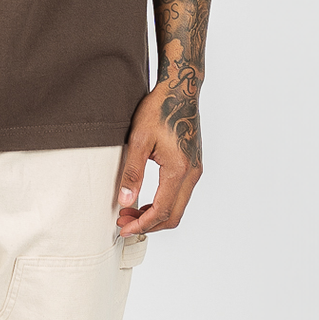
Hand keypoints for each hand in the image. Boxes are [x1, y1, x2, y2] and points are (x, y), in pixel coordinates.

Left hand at [115, 75, 202, 234]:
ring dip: (155, 215)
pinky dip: (162, 204)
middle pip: (173, 215)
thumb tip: (125, 200)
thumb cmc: (158, 110)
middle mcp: (192, 173)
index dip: (141, 224)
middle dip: (148, 224)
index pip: (162, 210)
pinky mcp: (193, 166)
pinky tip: (144, 200)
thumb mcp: (138, 140)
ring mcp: (195, 170)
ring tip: (129, 211)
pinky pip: (180, 195)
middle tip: (123, 222)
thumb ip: (132, 172)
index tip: (122, 228)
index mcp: (179, 169)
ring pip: (178, 207)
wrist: (181, 91)